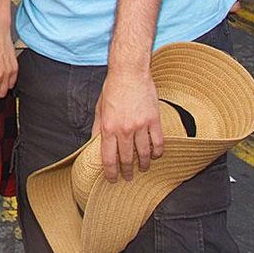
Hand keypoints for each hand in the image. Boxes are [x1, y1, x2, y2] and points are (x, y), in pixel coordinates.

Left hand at [91, 66, 163, 181]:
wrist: (129, 73)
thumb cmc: (112, 89)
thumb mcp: (99, 109)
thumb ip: (98, 128)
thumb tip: (94, 144)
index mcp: (108, 127)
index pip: (108, 157)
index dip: (110, 172)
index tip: (112, 179)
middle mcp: (124, 129)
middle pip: (127, 158)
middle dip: (127, 171)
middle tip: (128, 178)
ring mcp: (141, 126)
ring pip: (144, 153)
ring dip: (143, 164)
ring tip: (142, 168)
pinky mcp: (154, 121)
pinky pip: (158, 142)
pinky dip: (157, 152)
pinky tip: (155, 155)